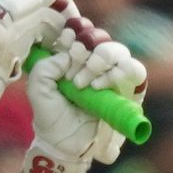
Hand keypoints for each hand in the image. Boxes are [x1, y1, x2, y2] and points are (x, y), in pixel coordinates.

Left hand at [23, 19, 147, 172]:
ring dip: (99, 60)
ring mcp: (113, 74)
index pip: (79, 30)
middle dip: (84, 47)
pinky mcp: (129, 89)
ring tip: (81, 82)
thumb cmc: (51, 115)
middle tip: (72, 65)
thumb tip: (67, 56)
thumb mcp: (38, 90)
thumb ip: (45, 68)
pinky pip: (135, 70)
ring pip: (117, 50)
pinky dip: (116, 73)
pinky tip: (97, 86)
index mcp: (72, 57)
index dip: (74, 29)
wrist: (64, 143)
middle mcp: (94, 62)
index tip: (65, 36)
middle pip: (99, 37)